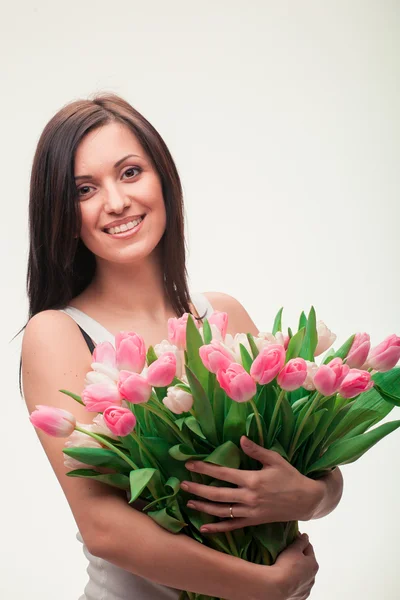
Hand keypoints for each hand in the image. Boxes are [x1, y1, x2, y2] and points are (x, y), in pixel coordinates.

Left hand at [180, 436, 322, 532]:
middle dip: (198, 488)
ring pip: (221, 511)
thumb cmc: (290, 476)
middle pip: (217, 494)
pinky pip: (232, 526)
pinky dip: (217, 528)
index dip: (205, 468)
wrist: (305, 500)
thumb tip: (240, 439)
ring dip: (204, 506)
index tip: (190, 464)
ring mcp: (250, 511)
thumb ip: (256, 450)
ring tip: (189, 501)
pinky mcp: (253, 521)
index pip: (223, 474)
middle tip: (182, 484)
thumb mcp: (275, 459)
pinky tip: (204, 527)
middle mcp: (248, 497)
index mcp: (252, 479)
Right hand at [271, 533, 318, 599]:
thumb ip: (300, 541)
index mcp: (313, 564)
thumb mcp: (293, 549)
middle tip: (289, 553)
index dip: (301, 542)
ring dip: (298, 571)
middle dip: (300, 558)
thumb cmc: (286, 566)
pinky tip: (286, 579)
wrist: (277, 587)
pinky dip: (294, 582)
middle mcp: (313, 578)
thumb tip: (305, 536)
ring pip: (303, 576)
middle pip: (307, 563)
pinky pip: (297, 587)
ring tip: (286, 567)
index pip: (309, 548)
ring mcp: (306, 589)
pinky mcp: (299, 597)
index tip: (294, 538)